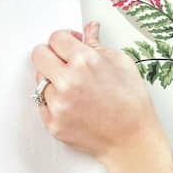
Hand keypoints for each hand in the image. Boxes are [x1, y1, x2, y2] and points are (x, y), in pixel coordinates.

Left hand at [30, 20, 167, 164]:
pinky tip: (75, 107)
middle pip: (39, 55)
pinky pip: (43, 104)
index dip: (65, 41)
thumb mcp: (124, 66)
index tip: (69, 47)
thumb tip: (89, 30)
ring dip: (54, 82)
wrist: (133, 142)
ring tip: (77, 92)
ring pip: (40, 81)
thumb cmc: (133, 107)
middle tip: (66, 65)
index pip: (56, 38)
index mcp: (85, 61)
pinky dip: (55, 104)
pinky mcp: (53, 123)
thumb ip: (99, 46)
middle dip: (52, 56)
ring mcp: (58, 104)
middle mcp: (68, 81)